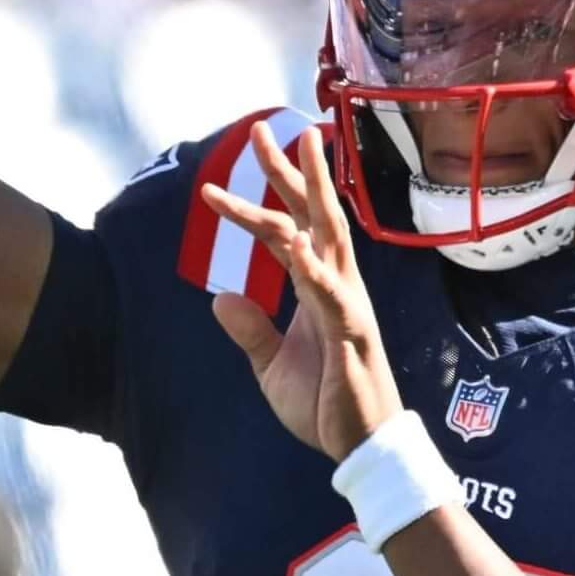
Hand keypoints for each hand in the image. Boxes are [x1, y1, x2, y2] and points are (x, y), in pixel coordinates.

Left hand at [201, 123, 404, 461]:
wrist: (361, 446)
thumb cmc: (325, 404)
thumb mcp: (271, 366)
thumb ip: (250, 330)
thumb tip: (220, 295)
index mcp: (317, 289)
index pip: (285, 233)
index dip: (255, 203)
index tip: (213, 185)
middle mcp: (336, 284)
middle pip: (313, 215)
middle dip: (288, 171)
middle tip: (263, 129)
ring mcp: (347, 303)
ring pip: (328, 235)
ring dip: (313, 190)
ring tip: (299, 148)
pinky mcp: (352, 332)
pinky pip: (331, 294)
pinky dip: (313, 268)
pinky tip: (296, 245)